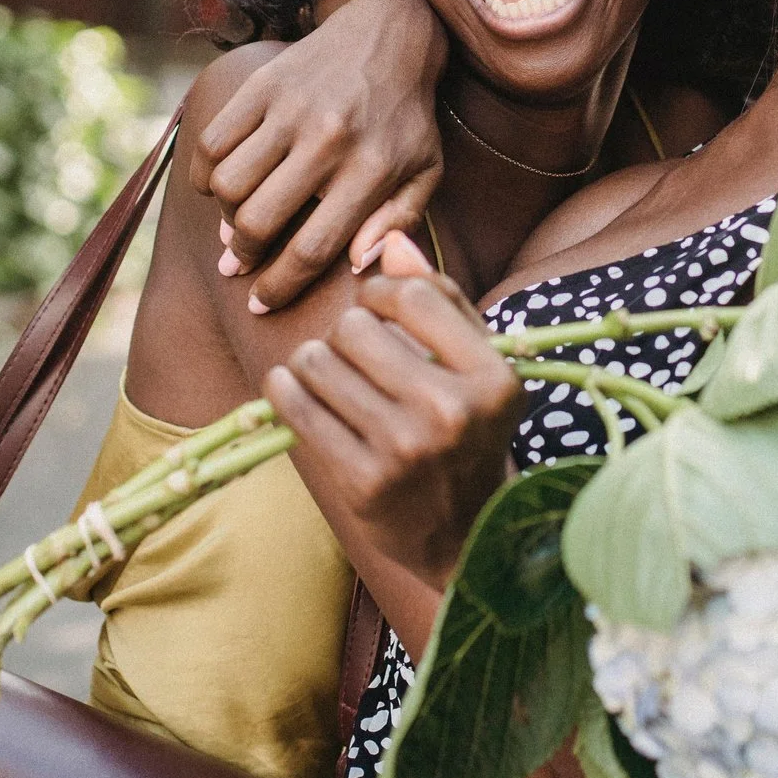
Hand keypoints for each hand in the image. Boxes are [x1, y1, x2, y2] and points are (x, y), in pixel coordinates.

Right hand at [197, 0, 447, 311]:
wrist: (387, 34)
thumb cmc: (406, 118)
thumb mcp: (425, 172)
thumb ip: (397, 222)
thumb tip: (356, 267)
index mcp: (372, 170)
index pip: (311, 249)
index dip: (278, 287)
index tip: (260, 304)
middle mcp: (328, 140)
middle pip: (257, 222)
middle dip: (242, 256)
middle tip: (240, 264)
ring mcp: (290, 109)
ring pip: (226, 185)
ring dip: (223, 215)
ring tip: (237, 221)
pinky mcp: (262, 85)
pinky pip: (211, 143)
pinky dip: (206, 173)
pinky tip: (222, 182)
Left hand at [265, 236, 523, 588]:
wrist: (464, 537)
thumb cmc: (468, 435)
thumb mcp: (476, 368)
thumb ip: (441, 300)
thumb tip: (389, 239)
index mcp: (492, 378)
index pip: (412, 296)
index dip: (380, 292)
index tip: (374, 308)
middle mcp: (452, 413)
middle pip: (356, 326)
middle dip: (346, 333)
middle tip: (355, 357)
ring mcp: (404, 451)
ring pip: (317, 361)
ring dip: (313, 361)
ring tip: (329, 377)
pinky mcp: (361, 483)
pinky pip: (295, 406)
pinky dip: (286, 390)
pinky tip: (298, 391)